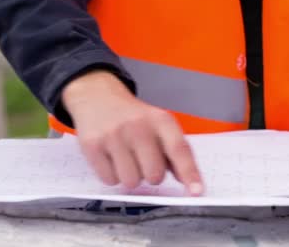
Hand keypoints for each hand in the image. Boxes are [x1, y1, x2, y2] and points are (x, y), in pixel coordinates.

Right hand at [62, 71, 203, 195]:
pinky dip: (112, 176)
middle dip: (151, 175)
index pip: (179, 149)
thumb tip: (187, 181)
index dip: (189, 173)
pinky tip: (111, 158)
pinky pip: (109, 180)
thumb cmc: (132, 116)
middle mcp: (138, 126)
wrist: (98, 96)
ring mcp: (114, 135)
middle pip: (154, 174)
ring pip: (131, 181)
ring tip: (126, 159)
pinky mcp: (92, 145)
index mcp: (160, 120)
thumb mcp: (158, 124)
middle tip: (144, 161)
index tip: (196, 191)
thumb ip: (173, 151)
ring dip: (130, 177)